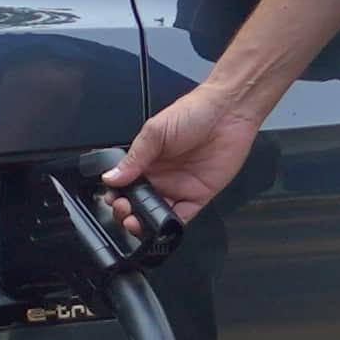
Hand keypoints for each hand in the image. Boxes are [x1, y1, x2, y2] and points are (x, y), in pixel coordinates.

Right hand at [112, 76, 264, 228]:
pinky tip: (162, 226)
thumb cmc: (194, 112)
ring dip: (145, 223)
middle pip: (138, 203)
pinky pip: (182, 218)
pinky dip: (170, 227)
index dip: (117, 195)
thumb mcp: (155, 131)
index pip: (125, 184)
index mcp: (146, 159)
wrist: (228, 111)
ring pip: (156, 215)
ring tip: (137, 222)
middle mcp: (161, 175)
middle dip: (127, 212)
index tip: (112, 199)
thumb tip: (111, 177)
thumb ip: (134, 158)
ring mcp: (179, 187)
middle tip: (124, 210)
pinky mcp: (198, 196)